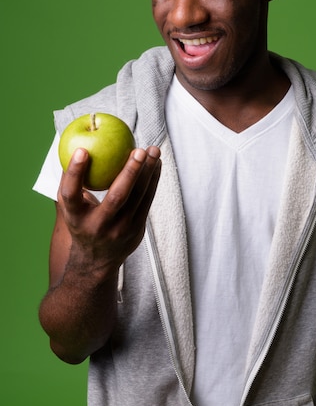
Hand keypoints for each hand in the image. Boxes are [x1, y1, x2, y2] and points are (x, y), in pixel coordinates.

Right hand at [57, 146, 160, 271]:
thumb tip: (72, 146)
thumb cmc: (81, 222)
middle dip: (129, 172)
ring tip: (153, 150)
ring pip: (138, 198)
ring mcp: (120, 230)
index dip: (75, 172)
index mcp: (76, 217)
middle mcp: (98, 226)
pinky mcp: (137, 230)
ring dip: (148, 172)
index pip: (72, 194)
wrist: (96, 260)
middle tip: (138, 150)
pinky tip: (156, 163)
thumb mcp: (69, 207)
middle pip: (116, 197)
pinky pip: (147, 200)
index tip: (82, 151)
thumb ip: (70, 181)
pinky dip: (153, 180)